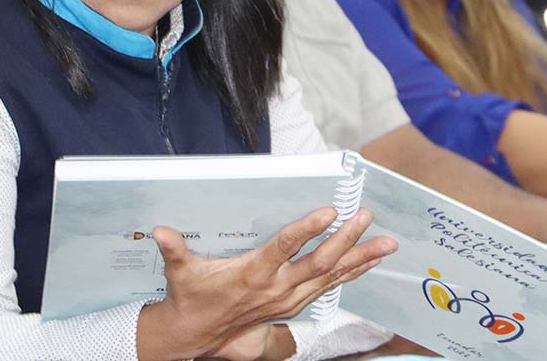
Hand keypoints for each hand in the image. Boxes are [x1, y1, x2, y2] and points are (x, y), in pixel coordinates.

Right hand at [136, 207, 397, 360]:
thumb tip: (158, 231)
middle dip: (348, 240)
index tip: (329, 212)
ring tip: (387, 244)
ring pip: (332, 276)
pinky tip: (371, 261)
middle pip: (319, 262)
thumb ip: (174, 250)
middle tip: (368, 217)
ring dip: (361, 258)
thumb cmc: (190, 297)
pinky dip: (353, 273)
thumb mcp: (180, 271)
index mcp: (253, 273)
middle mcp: (277, 288)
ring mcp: (290, 299)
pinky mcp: (296, 304)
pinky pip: (331, 286)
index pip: (285, 248)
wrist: (195, 335)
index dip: (307, 230)